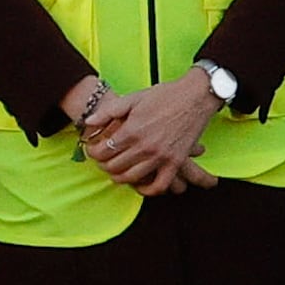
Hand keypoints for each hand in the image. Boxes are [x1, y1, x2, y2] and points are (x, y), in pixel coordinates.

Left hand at [81, 70, 222, 196]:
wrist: (196, 96)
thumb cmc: (164, 95)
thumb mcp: (133, 98)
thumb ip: (109, 111)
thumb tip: (89, 121)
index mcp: (132, 130)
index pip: (103, 151)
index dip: (93, 153)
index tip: (93, 151)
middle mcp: (144, 146)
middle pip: (114, 166)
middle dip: (103, 165)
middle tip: (103, 161)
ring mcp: (161, 156)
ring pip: (132, 178)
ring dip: (120, 178)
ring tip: (117, 172)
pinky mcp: (176, 162)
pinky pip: (160, 185)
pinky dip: (148, 189)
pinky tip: (141, 184)